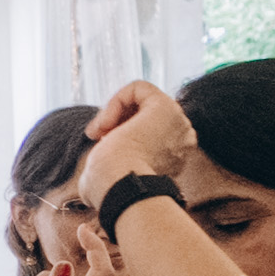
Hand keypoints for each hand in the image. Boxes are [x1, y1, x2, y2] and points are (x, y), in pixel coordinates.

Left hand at [75, 78, 195, 210]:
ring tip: (101, 132)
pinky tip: (107, 123)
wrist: (121, 188)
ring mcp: (177, 121)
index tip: (102, 144)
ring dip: (115, 112)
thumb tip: (92, 177)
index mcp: (174, 156)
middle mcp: (182, 138)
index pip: (146, 130)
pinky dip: (117, 100)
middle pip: (145, 114)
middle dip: (118, 120)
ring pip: (142, 100)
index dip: (120, 131)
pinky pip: (139, 88)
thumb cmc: (111, 188)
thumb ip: (113, 168)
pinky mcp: (166, 106)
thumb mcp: (112, 178)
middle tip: (100, 137)